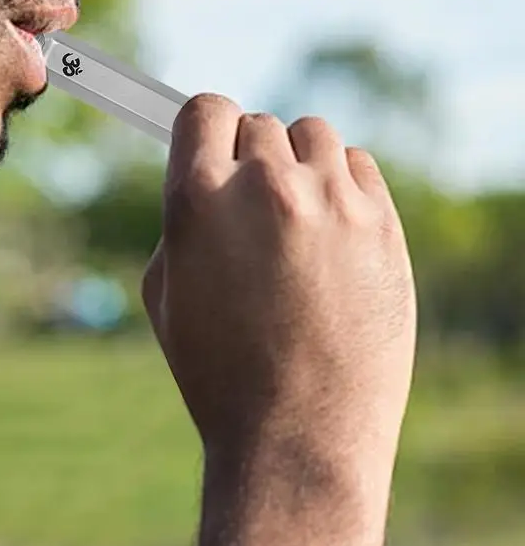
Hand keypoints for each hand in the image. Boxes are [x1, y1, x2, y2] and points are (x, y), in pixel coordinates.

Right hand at [142, 96, 416, 488]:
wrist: (297, 436)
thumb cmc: (219, 372)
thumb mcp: (164, 294)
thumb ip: (181, 221)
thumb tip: (207, 179)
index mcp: (198, 200)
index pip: (204, 109)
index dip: (204, 126)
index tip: (210, 143)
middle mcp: (265, 187)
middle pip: (257, 124)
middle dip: (248, 159)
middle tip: (251, 210)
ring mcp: (331, 202)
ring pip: (311, 136)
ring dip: (297, 165)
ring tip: (294, 221)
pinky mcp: (383, 224)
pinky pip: (357, 166)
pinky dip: (341, 185)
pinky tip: (332, 232)